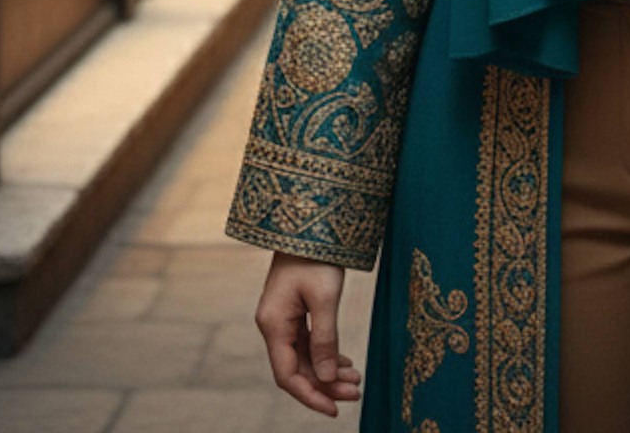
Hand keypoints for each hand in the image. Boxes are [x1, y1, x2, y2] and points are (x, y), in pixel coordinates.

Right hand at [256, 253, 361, 416]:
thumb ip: (325, 339)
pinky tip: (344, 363)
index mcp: (273, 324)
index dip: (310, 395)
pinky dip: (326, 355)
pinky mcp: (295, 311)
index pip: (288, 375)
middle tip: (356, 392)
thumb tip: (325, 378)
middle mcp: (274, 325)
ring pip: (305, 357)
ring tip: (356, 380)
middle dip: (325, 384)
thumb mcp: (325, 297)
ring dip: (328, 371)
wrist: (309, 221)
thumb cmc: (316, 255)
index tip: (334, 408)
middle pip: (298, 368)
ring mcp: (283, 318)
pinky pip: (308, 343)